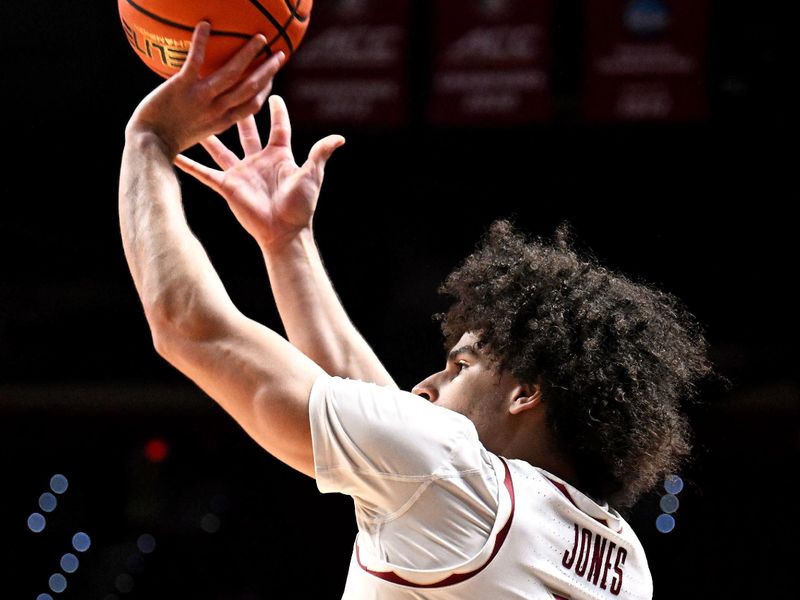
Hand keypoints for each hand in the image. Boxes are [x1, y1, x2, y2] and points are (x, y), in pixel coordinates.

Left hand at [125, 22, 284, 157]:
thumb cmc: (167, 139)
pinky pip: (196, 62)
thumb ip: (209, 118)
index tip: (271, 77)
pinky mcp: (182, 87)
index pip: (252, 105)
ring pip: (233, 74)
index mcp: (222, 122)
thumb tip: (212, 102)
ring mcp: (201, 98)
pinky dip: (200, 42)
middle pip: (250, 88)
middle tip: (279, 54)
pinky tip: (205, 25)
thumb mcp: (198, 131)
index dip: (265, 90)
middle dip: (268, 71)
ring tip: (259, 38)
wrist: (149, 144)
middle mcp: (217, 110)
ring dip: (249, 54)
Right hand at [174, 95, 344, 250]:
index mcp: (279, 155)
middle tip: (227, 93)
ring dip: (209, 135)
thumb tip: (339, 137)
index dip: (276, 111)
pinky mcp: (227, 186)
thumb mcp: (312, 175)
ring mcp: (241, 172)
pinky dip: (190, 165)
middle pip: (246, 131)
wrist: (283, 232)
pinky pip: (205, 173)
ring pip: (221, 148)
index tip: (272, 92)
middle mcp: (258, 160)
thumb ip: (320, 153)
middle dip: (238, 113)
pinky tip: (174, 154)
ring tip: (195, 116)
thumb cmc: (300, 205)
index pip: (278, 127)